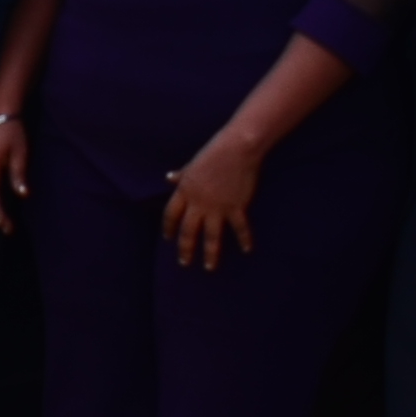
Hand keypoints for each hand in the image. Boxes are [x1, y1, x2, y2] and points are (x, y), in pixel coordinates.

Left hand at [160, 131, 265, 268]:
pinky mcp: (236, 206)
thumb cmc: (213, 153)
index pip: (171, 215)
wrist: (236, 149)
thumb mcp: (192, 165)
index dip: (168, 227)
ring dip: (211, 253)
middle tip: (184, 263)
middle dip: (186, 249)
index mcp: (185, 191)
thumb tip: (169, 178)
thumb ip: (181, 175)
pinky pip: (239, 227)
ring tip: (209, 267)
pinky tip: (247, 250)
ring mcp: (217, 207)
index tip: (168, 238)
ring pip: (211, 236)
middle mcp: (198, 203)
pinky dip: (244, 239)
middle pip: (188, 231)